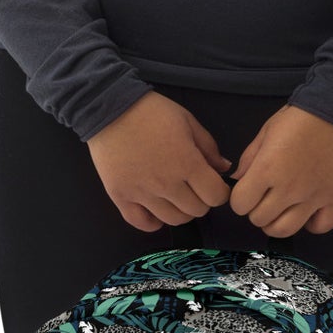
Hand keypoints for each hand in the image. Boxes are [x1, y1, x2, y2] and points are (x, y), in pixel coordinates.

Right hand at [86, 91, 233, 230]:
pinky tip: (155, 210)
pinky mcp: (121, 197)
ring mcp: (142, 193)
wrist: (109, 109)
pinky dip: (153, 222)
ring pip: (173, 220)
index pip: (215, 196)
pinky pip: (142, 223)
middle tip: (194, 188)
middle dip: (202, 200)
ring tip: (176, 197)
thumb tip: (224, 168)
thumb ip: (209, 147)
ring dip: (180, 211)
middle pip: (196, 211)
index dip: (219, 192)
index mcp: (187, 163)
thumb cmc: (152, 112)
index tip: (214, 184)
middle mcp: (166, 183)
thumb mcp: (188, 121)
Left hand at [226, 104, 332, 236]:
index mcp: (267, 169)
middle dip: (256, 210)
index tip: (248, 190)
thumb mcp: (266, 132)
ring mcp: (314, 197)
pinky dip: (311, 224)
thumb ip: (249, 158)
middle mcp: (289, 188)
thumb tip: (238, 179)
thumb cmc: (300, 117)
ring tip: (282, 209)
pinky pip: (321, 227)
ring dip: (277, 222)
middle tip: (264, 197)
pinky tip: (307, 212)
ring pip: (285, 230)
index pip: (240, 204)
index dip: (240, 199)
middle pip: (259, 219)